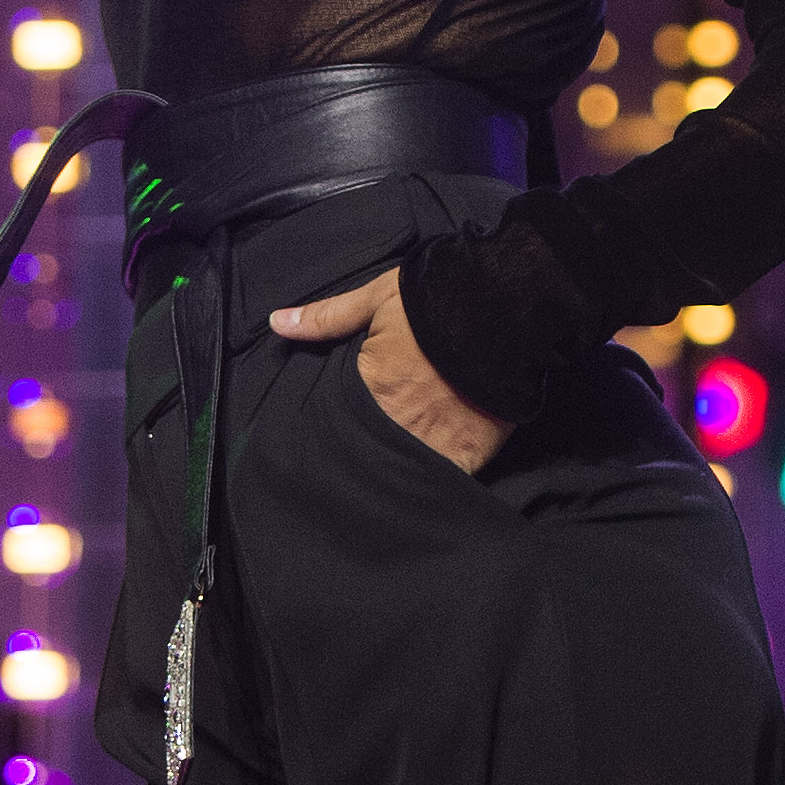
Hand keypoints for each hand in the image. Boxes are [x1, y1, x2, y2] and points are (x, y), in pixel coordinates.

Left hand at [268, 268, 509, 477]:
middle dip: (365, 458)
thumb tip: (276, 321)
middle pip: (371, 454)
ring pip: (405, 473)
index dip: (337, 433)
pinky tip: (428, 486)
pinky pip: (447, 481)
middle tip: (358, 465)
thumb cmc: (439, 299)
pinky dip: (437, 483)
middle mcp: (400, 422)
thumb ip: (327, 317)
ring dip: (397, 474)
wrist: (508, 307)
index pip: (341, 425)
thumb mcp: (378, 298)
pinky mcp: (472, 452)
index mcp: (373, 389)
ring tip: (388, 479)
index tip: (335, 439)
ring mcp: (437, 441)